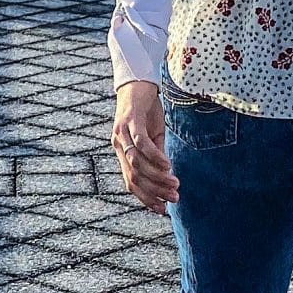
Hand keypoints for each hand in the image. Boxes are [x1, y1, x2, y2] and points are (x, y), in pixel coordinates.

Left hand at [112, 82, 177, 212]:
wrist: (138, 83)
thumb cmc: (146, 111)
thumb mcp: (153, 136)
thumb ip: (156, 155)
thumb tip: (167, 176)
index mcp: (121, 152)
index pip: (131, 182)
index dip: (146, 198)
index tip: (163, 210)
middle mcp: (118, 145)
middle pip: (134, 176)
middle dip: (155, 192)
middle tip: (174, 199)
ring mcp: (122, 133)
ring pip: (138, 163)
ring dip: (157, 177)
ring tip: (175, 184)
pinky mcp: (130, 121)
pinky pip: (141, 144)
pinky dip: (155, 157)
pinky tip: (168, 166)